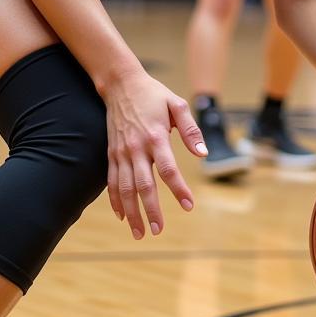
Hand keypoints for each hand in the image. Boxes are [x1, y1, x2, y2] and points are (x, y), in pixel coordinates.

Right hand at [102, 70, 207, 238]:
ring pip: (125, 188)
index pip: (168, 169)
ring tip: (139, 232)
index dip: (178, 189)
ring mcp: (121, 152)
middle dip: (150, 210)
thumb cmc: (153, 94)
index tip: (188, 206)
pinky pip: (111, 181)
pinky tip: (122, 216)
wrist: (120, 84)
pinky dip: (115, 200)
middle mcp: (136, 148)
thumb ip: (191, 130)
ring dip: (132, 212)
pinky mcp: (112, 153)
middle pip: (143, 185)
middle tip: (158, 230)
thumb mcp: (177, 105)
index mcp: (155, 136)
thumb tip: (203, 154)